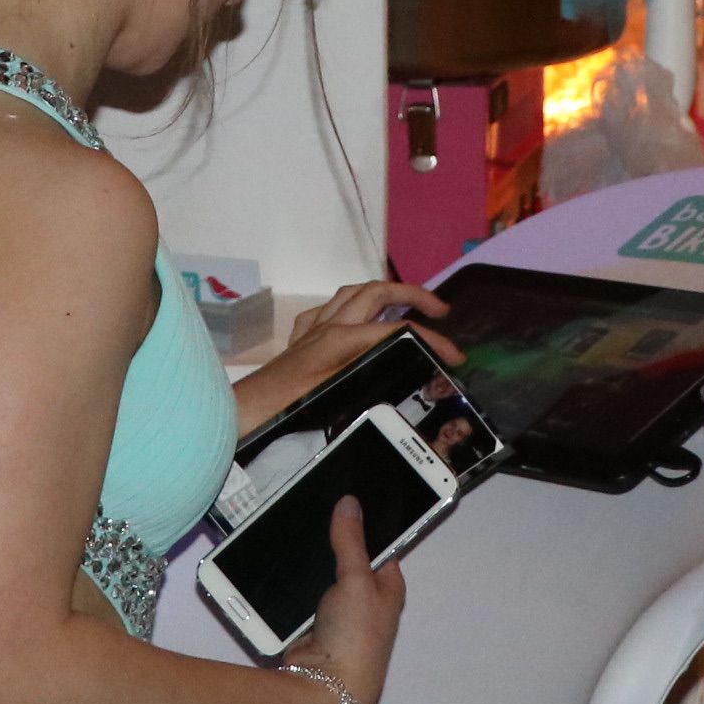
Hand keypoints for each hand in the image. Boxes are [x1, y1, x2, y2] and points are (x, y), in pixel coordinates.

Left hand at [235, 277, 457, 435]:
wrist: (248, 411)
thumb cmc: (289, 408)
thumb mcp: (339, 397)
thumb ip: (372, 378)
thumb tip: (407, 370)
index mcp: (343, 338)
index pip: (398, 330)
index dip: (432, 339)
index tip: (455, 356)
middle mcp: (330, 324)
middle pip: (377, 293)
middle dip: (412, 294)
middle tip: (440, 310)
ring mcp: (313, 328)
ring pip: (353, 293)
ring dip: (382, 292)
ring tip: (404, 304)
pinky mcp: (300, 338)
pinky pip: (328, 310)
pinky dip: (349, 308)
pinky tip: (354, 320)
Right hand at [289, 497, 406, 703]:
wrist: (326, 688)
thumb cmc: (356, 633)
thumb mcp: (357, 580)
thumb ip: (351, 541)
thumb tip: (350, 501)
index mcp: (389, 588)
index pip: (380, 547)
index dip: (366, 523)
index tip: (344, 496)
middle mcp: (366, 601)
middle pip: (347, 561)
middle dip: (331, 541)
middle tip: (308, 507)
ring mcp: (338, 615)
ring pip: (322, 577)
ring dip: (309, 563)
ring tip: (288, 527)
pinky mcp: (313, 625)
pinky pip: (302, 595)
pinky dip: (293, 582)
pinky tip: (277, 560)